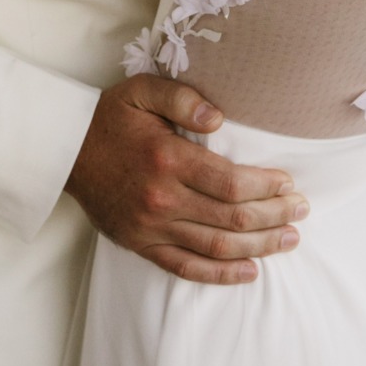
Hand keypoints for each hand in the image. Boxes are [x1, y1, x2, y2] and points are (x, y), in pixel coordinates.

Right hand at [66, 76, 308, 284]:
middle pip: (231, 219)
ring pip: (216, 248)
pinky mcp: (141, 245)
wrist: (63, 151)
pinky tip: (250, 271)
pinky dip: (221, 274)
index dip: (267, 187)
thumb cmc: (109, 117)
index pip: (231, 183)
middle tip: (301, 211)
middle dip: (273, 216)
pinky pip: (186, 268)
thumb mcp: (142, 90)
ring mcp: (151, 228)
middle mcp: (162, 199)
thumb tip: (219, 118)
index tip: (290, 184)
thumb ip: (183, 98)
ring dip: (259, 247)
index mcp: (168, 159)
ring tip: (288, 240)